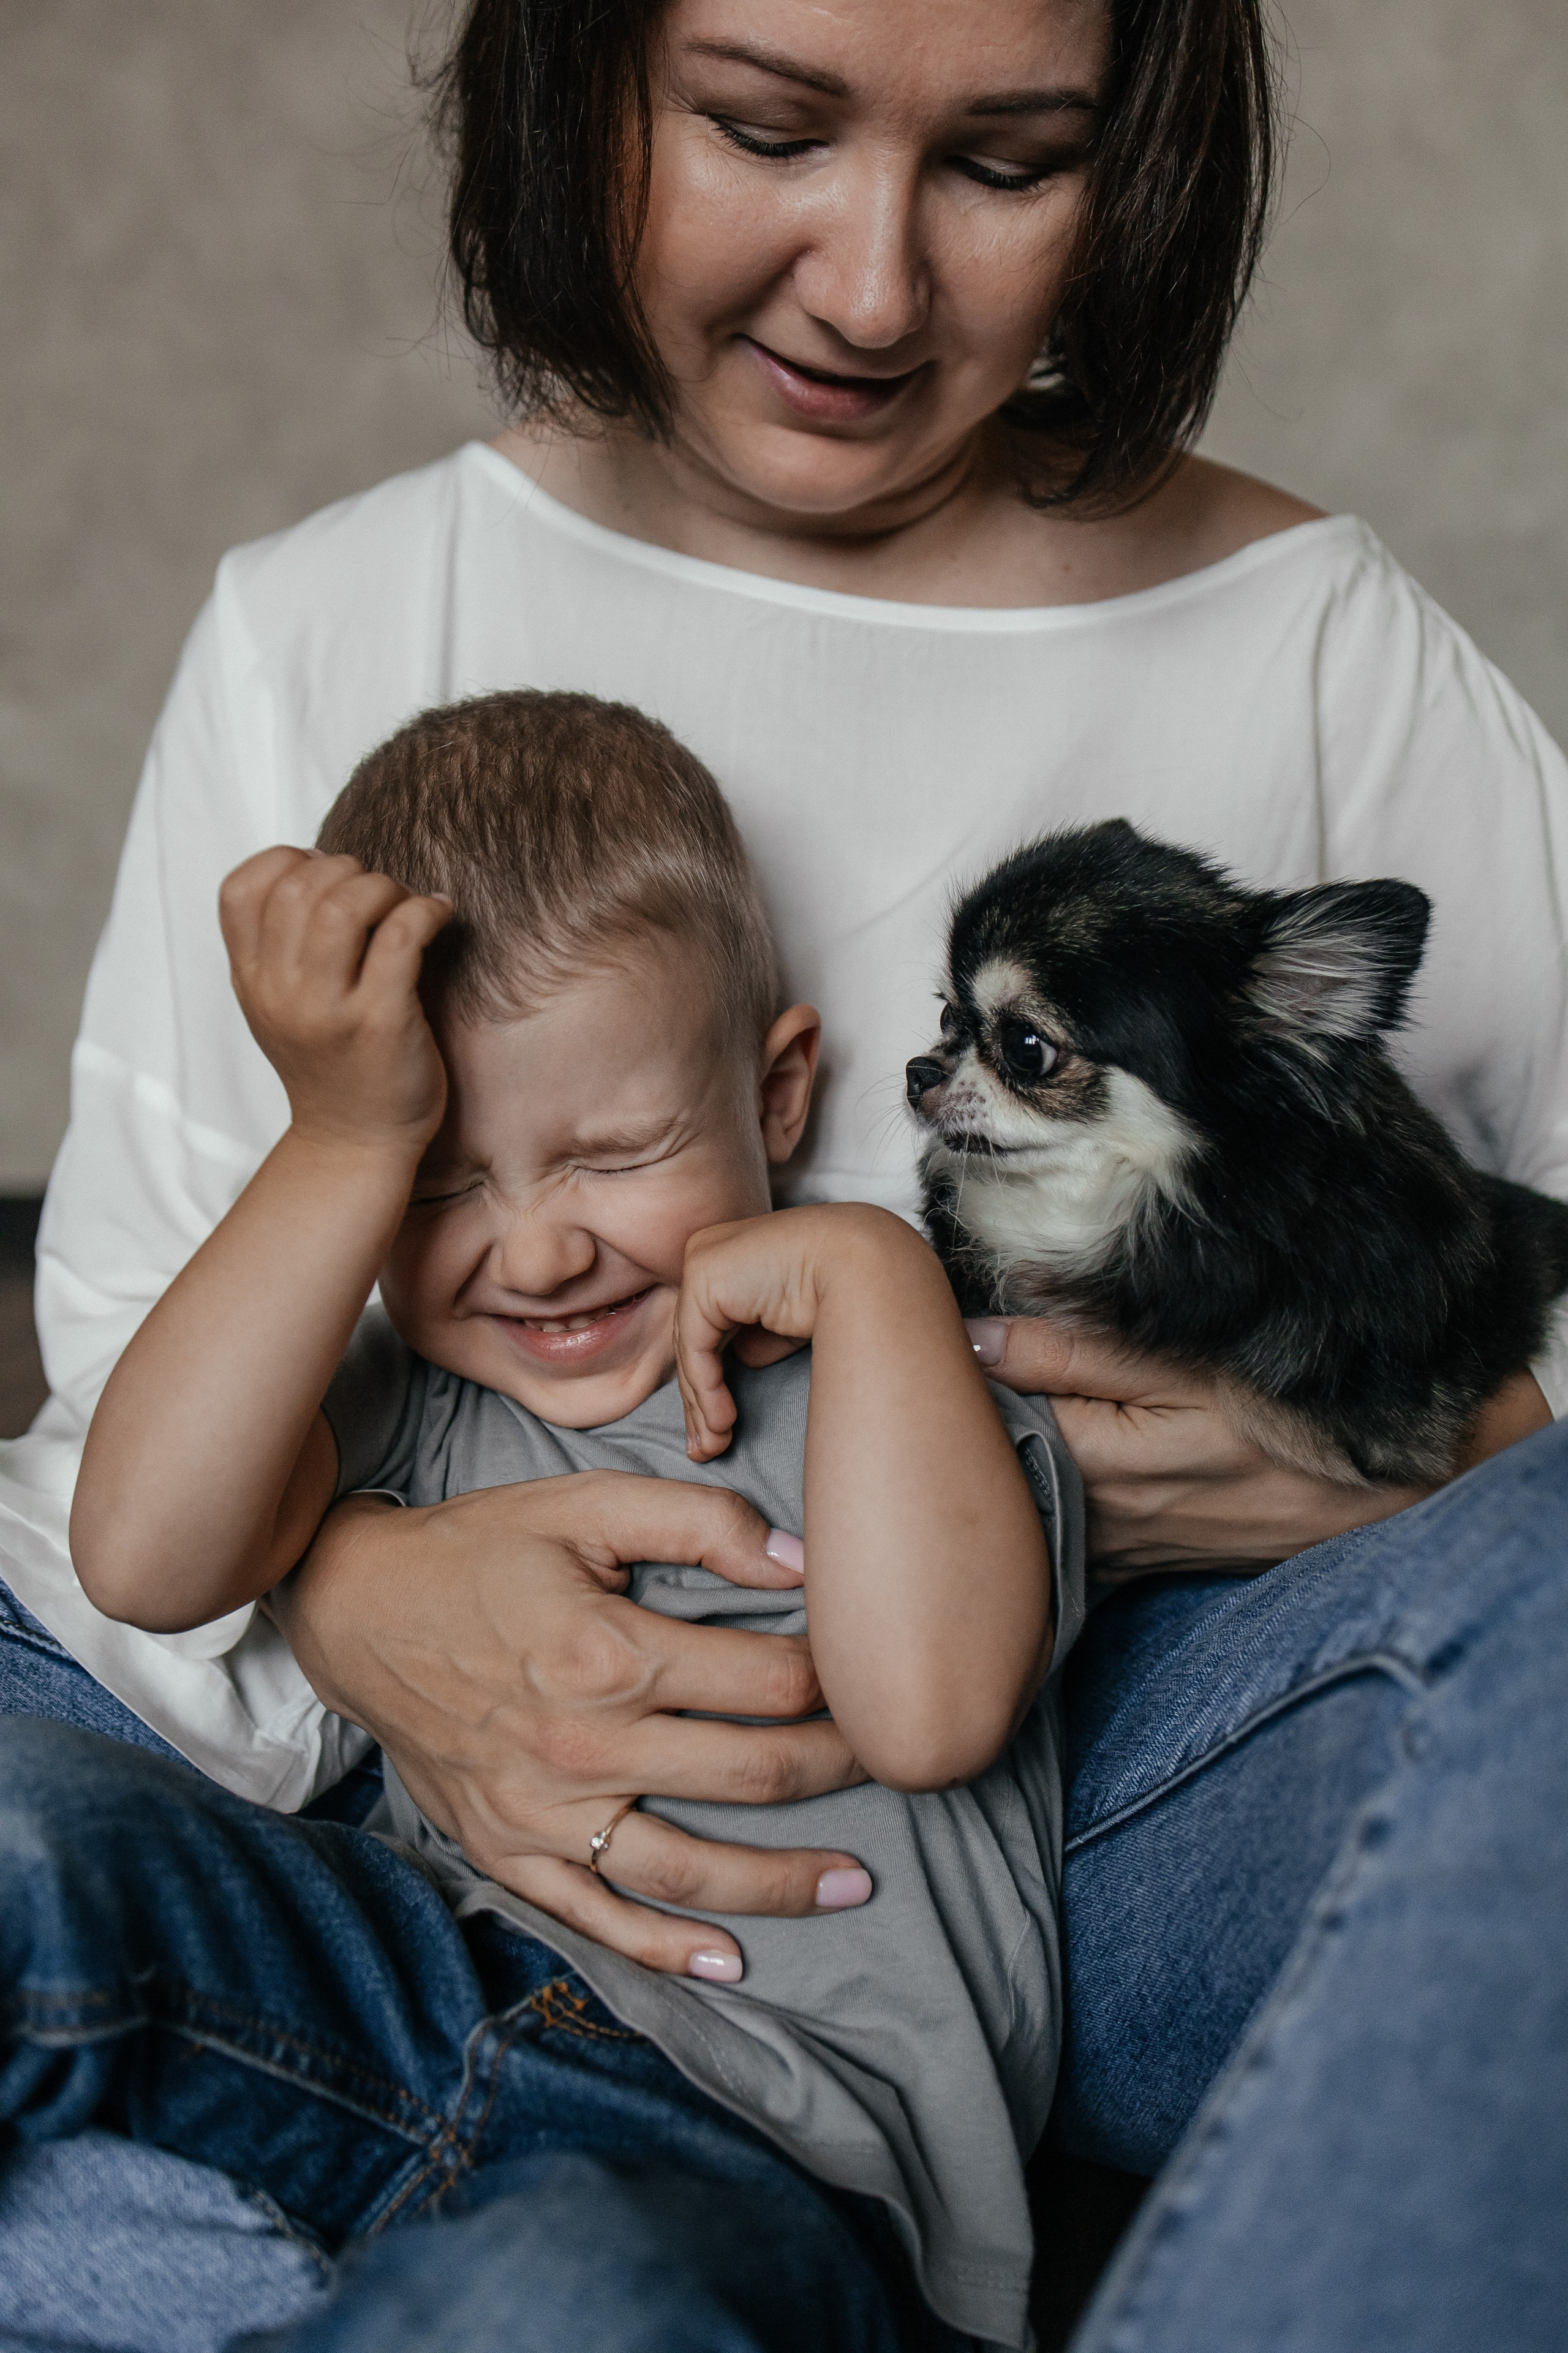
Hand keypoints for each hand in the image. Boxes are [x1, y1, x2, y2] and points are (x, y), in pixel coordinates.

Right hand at [219, 847, 452, 1153]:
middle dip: (350, 870)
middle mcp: (280, 992)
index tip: (327, 874)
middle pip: (299, 885)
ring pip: (345, 903)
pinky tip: (438, 915)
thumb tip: (316, 864)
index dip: (287, 860)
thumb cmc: (331, 1063)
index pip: (240, 888)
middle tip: (380, 893)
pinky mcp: (380, 1023)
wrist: (354, 1143)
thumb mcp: (279, 1005)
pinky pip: (400, 936)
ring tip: (407, 905)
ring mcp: (327, 1010)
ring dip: (385, 887)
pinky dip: (425, 910)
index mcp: (251, 981)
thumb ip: (280, 945)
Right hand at [273, 1472, 873, 1979]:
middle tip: (895, 1767)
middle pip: (750, 1775)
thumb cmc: (480, 1549)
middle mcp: (582, 1745)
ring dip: (783, 1883)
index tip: (866, 1674)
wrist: (358, 1609)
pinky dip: (666, 1948)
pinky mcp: (509, 1850)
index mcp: (610, 1652)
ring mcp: (543, 1811)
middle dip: (838, 1771)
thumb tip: (801, 1562)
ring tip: (856, 1883)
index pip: (765, 1681)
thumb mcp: (587, 1504)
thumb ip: (701, 1524)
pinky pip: (598, 1916)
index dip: (833, 1678)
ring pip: (688, 1867)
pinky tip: (732, 1960)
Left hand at [676, 1204, 920, 1459]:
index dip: (707, 1382)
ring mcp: (702, 1260)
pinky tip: (724, 1422)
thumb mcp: (785, 1324)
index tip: (716, 1428)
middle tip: (706, 1448)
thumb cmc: (839, 1292)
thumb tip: (738, 1361)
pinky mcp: (703, 1277)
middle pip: (693, 1341)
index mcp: (727, 1255)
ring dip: (702, 1405)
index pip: (705, 1329)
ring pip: (691, 1349)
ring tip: (714, 1446)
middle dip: (699, 1401)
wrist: (862, 1268)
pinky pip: (696, 1347)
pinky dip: (707, 1390)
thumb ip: (755, 1338)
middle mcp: (709, 1252)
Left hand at [966, 1317, 1426, 1570]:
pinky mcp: (1145, 1564)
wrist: (1385, 1492)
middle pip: (996, 1475)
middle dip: (963, 1435)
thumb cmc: (1290, 1411)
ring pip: (1028, 1513)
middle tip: (934, 1388)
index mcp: (1097, 1461)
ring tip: (978, 1432)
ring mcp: (1121, 1551)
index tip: (923, 1350)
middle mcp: (1097, 1520)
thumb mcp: (1187, 1363)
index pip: (985, 1422)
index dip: (949, 1384)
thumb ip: (1078, 1349)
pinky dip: (1044, 1514)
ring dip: (1002, 1476)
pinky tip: (1033, 1486)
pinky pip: (1070, 1544)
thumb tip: (978, 1337)